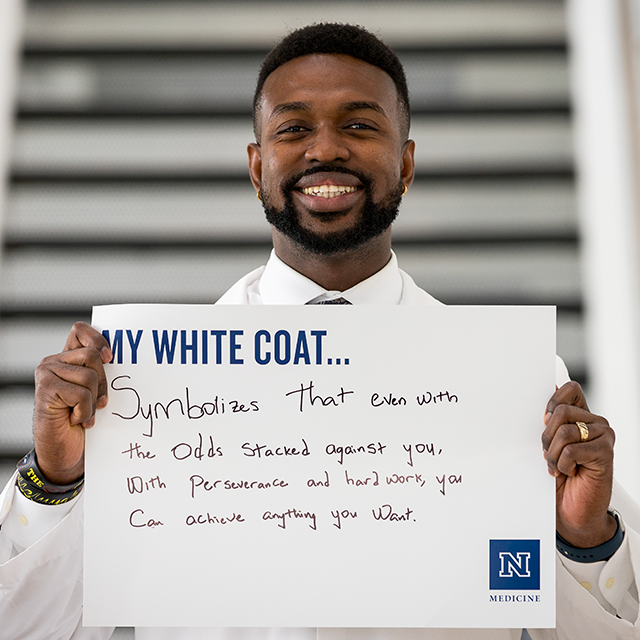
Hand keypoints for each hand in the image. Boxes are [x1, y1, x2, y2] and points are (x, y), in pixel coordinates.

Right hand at [33, 322, 111, 484]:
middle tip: (97, 403)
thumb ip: (99, 371)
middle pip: (93, 355)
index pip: (80, 330)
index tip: (111, 357)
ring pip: (90, 376)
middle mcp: (54, 362)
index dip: (98, 339)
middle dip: (103, 382)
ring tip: (83, 413)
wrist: (64, 452)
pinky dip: (85, 411)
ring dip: (92, 401)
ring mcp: (47, 373)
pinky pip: (82, 394)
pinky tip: (75, 419)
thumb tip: (121, 358)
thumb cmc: (82, 421)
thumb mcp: (94, 392)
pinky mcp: (46, 388)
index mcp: (67, 359)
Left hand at [542, 381, 616, 547]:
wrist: (572, 511)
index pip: (570, 389)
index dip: (552, 401)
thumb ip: (548, 421)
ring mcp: (603, 436)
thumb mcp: (548, 444)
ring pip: (563, 431)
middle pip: (560, 412)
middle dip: (546, 436)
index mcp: (581, 416)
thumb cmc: (560, 477)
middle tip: (549, 454)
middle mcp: (595, 423)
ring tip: (558, 466)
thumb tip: (540, 392)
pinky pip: (571, 450)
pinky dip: (562, 464)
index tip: (544, 420)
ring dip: (553, 454)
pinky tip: (570, 472)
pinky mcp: (605, 453)